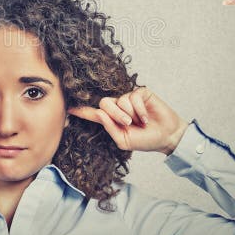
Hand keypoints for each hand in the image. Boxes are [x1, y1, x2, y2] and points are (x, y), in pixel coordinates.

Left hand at [69, 87, 187, 154]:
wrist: (166, 136)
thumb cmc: (146, 140)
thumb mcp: (124, 140)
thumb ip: (110, 129)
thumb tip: (100, 113)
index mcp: (112, 120)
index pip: (94, 114)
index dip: (82, 111)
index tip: (68, 109)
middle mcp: (118, 107)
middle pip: (105, 103)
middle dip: (115, 114)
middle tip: (128, 123)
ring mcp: (129, 99)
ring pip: (120, 100)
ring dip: (131, 114)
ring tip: (141, 122)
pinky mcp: (140, 93)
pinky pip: (133, 97)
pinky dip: (140, 109)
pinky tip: (146, 117)